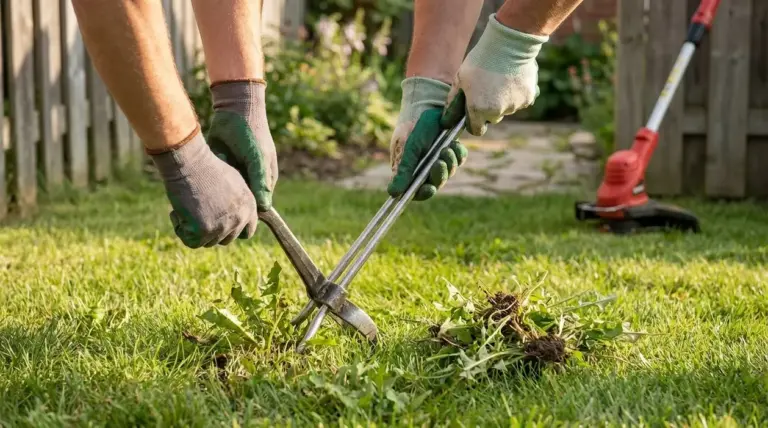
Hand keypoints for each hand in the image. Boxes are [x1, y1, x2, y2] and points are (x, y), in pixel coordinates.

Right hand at [150, 133, 258, 247]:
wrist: (189, 161)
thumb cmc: (205, 167)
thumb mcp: (231, 183)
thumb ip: (236, 203)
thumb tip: (231, 218)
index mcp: (250, 207)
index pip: (247, 232)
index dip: (231, 230)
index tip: (217, 223)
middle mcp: (240, 218)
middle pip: (225, 239)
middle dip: (210, 230)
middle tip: (196, 212)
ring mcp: (223, 226)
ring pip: (207, 242)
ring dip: (194, 228)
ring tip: (188, 207)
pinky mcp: (204, 231)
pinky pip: (191, 242)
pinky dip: (181, 229)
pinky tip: (178, 211)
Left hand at [206, 80, 277, 210]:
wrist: (235, 110)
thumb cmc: (252, 134)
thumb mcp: (258, 159)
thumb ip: (260, 182)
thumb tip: (264, 208)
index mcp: (264, 181)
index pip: (256, 206)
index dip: (245, 209)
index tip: (231, 206)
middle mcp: (249, 180)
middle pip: (238, 200)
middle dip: (228, 197)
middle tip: (220, 187)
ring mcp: (235, 173)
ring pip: (224, 192)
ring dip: (218, 186)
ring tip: (217, 170)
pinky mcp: (220, 166)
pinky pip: (214, 179)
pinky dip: (211, 174)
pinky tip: (211, 163)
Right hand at [387, 77, 467, 200]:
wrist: (430, 103)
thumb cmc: (415, 125)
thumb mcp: (409, 148)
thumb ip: (403, 171)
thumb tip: (392, 194)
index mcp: (409, 168)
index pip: (416, 191)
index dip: (423, 193)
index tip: (429, 187)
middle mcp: (423, 166)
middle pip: (435, 183)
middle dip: (439, 175)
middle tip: (440, 162)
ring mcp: (437, 158)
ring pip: (448, 172)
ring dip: (449, 163)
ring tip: (447, 148)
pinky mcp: (450, 149)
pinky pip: (458, 160)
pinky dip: (458, 155)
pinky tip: (454, 145)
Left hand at [441, 14, 548, 135]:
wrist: (509, 44)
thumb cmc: (481, 60)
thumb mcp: (460, 78)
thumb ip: (453, 100)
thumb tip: (447, 117)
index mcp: (478, 109)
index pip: (476, 130)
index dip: (474, 122)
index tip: (474, 112)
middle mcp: (497, 112)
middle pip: (493, 118)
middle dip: (489, 109)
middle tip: (487, 89)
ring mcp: (514, 106)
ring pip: (507, 109)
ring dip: (504, 100)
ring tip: (501, 79)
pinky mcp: (528, 98)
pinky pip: (521, 101)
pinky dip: (517, 93)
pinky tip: (513, 77)